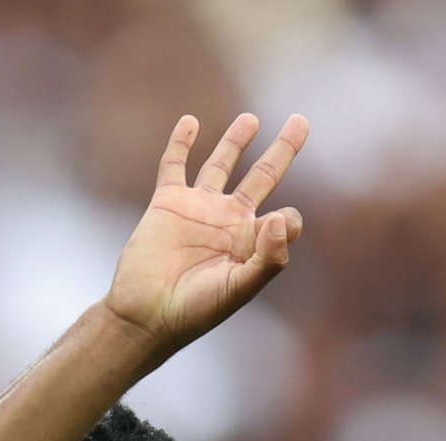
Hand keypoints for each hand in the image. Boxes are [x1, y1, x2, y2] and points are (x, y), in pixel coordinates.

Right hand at [107, 113, 307, 352]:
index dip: (289, 220)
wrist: (145, 315)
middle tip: (300, 122)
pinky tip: (190, 122)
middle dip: (283, 149)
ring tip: (251, 120)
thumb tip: (280, 217)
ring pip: (222, 164)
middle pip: (263, 176)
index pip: (285, 218)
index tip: (272, 228)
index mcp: (249, 242)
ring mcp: (198, 209)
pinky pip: (174, 165)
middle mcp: (227, 221)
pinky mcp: (167, 203)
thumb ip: (268, 258)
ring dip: (236, 140)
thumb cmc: (194, 310)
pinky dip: (180, 143)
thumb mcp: (239, 289)